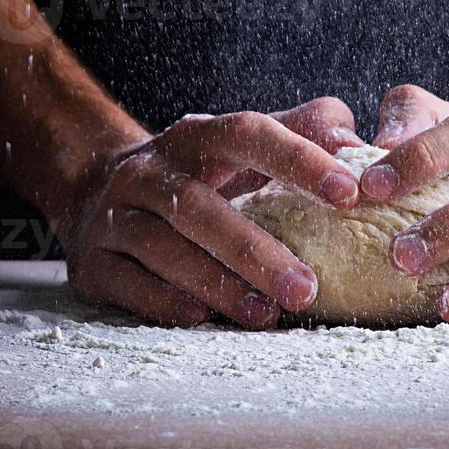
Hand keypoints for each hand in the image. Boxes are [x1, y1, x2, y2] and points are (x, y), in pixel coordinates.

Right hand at [63, 97, 362, 328]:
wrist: (94, 190)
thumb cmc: (199, 173)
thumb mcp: (242, 144)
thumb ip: (302, 130)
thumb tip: (356, 142)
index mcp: (197, 136)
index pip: (247, 133)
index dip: (298, 159)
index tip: (348, 193)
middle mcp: (149, 170)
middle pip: (199, 206)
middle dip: (255, 250)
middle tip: (307, 289)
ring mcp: (114, 216)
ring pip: (162, 248)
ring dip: (216, 283)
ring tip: (266, 315)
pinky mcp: (91, 263)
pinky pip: (127, 284)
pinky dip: (164, 302)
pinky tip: (203, 318)